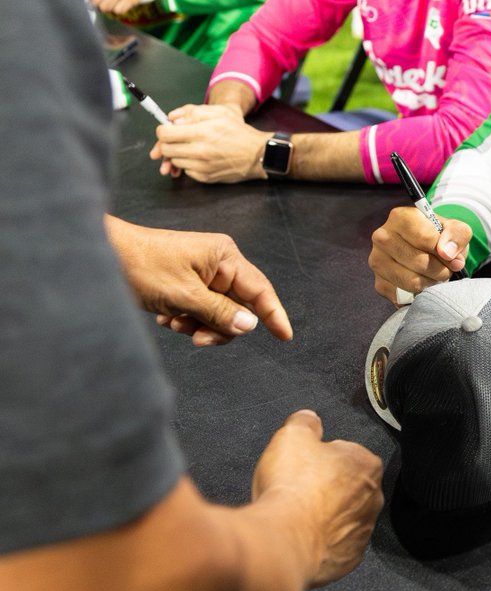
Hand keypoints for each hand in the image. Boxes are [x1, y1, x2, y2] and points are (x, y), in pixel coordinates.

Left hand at [106, 217, 292, 345]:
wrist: (104, 253)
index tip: (286, 336)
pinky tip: (166, 315)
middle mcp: (219, 263)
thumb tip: (250, 325)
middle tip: (195, 337)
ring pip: (218, 312)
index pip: (260, 290)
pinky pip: (201, 309)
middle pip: (238, 307)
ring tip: (173, 322)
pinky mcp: (189, 281)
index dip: (274, 314)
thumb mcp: (183, 295)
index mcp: (225, 257)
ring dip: (198, 324)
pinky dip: (187, 318)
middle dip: (218, 326)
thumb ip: (220, 312)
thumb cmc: (142, 266)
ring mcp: (204, 272)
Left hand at [151, 103, 269, 182]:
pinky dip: (189, 164)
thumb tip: (172, 119)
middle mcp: (199, 151)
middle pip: (166, 149)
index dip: (163, 130)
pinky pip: (186, 171)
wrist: (257, 154)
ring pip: (175, 161)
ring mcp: (201, 167)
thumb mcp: (219, 113)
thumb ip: (193, 113)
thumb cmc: (239, 132)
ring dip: (178, 154)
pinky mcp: (205, 177)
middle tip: (178, 139)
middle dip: (168, 143)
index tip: (168, 130)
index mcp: (201, 133)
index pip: (165, 134)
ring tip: (191, 148)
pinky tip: (200, 159)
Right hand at [252, 411, 383, 587]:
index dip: (321, 457)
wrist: (283, 540)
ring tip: (296, 516)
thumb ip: (305, 422)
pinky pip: (336, 546)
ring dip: (324, 516)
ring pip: (343, 517)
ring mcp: (363, 532)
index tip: (303, 465)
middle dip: (326, 488)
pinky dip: (322, 542)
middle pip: (347, 486)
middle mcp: (374, 499)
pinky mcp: (349, 559)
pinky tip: (302, 538)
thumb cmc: (292, 485)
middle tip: (298, 490)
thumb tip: (309, 419)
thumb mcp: (292, 436)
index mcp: (367, 465)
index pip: (347, 453)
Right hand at [369, 207, 470, 301]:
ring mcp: (377, 261)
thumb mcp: (456, 229)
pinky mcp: (379, 283)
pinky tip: (424, 283)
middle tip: (447, 269)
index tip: (455, 259)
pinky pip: (405, 295)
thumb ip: (457, 235)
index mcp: (400, 217)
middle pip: (419, 262)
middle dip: (441, 270)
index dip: (445, 252)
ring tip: (437, 275)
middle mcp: (383, 237)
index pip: (425, 238)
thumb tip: (447, 253)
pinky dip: (420, 293)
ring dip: (432, 283)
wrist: (425, 251)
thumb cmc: (440, 238)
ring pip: (412, 281)